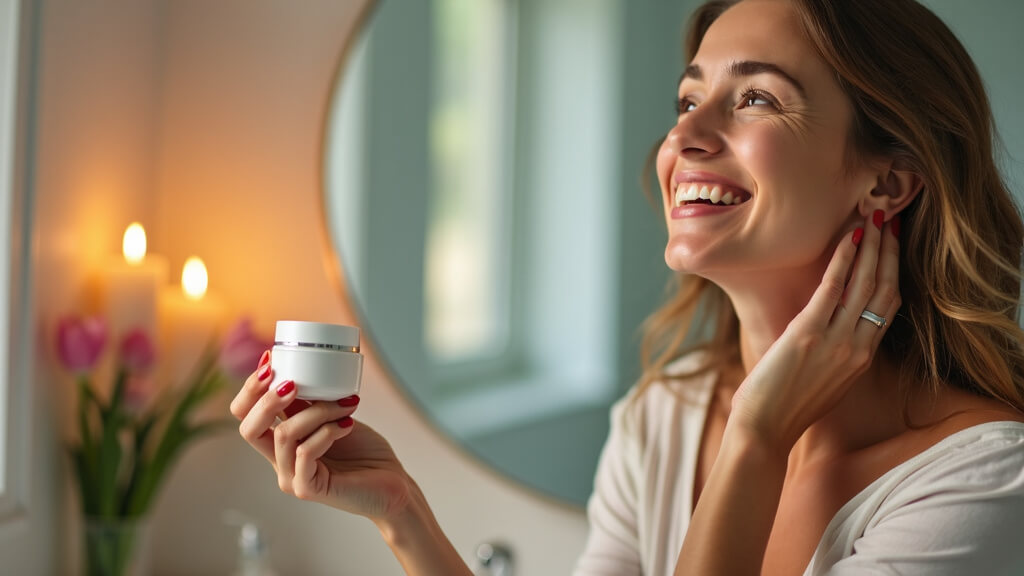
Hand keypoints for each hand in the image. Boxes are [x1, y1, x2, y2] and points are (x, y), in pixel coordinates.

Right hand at [229, 352, 410, 521]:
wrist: (392, 486)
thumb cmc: (364, 452)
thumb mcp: (332, 417)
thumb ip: (309, 403)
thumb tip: (295, 370)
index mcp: (280, 443)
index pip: (245, 416)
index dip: (251, 388)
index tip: (271, 360)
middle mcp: (280, 462)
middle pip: (247, 428)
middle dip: (266, 398)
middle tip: (293, 383)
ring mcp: (292, 478)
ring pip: (285, 434)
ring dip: (317, 411)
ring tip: (345, 404)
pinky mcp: (309, 489)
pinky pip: (305, 452)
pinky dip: (326, 432)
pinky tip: (346, 425)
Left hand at [729, 210, 900, 451]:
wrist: (765, 430)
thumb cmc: (784, 407)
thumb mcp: (822, 380)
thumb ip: (831, 353)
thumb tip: (823, 327)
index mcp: (862, 358)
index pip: (889, 305)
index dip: (894, 270)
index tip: (895, 243)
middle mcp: (857, 348)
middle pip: (884, 288)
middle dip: (889, 249)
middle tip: (890, 218)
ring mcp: (836, 341)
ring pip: (865, 284)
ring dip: (871, 246)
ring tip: (874, 217)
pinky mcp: (808, 334)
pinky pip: (832, 290)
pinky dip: (841, 261)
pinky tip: (847, 238)